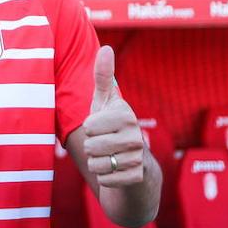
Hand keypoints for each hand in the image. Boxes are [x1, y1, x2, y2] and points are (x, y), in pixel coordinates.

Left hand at [80, 46, 146, 187]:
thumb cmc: (112, 128)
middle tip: (105, 144)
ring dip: (97, 164)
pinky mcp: (137, 178)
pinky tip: (116, 172)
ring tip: (109, 157)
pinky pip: (105, 180)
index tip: (101, 126)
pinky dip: (105, 178)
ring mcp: (138, 157)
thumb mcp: (105, 102)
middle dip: (91, 148)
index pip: (89, 125)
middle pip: (90, 146)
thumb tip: (106, 47)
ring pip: (96, 164)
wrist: (135, 165)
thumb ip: (104, 77)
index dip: (90, 128)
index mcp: (126, 115)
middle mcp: (136, 135)